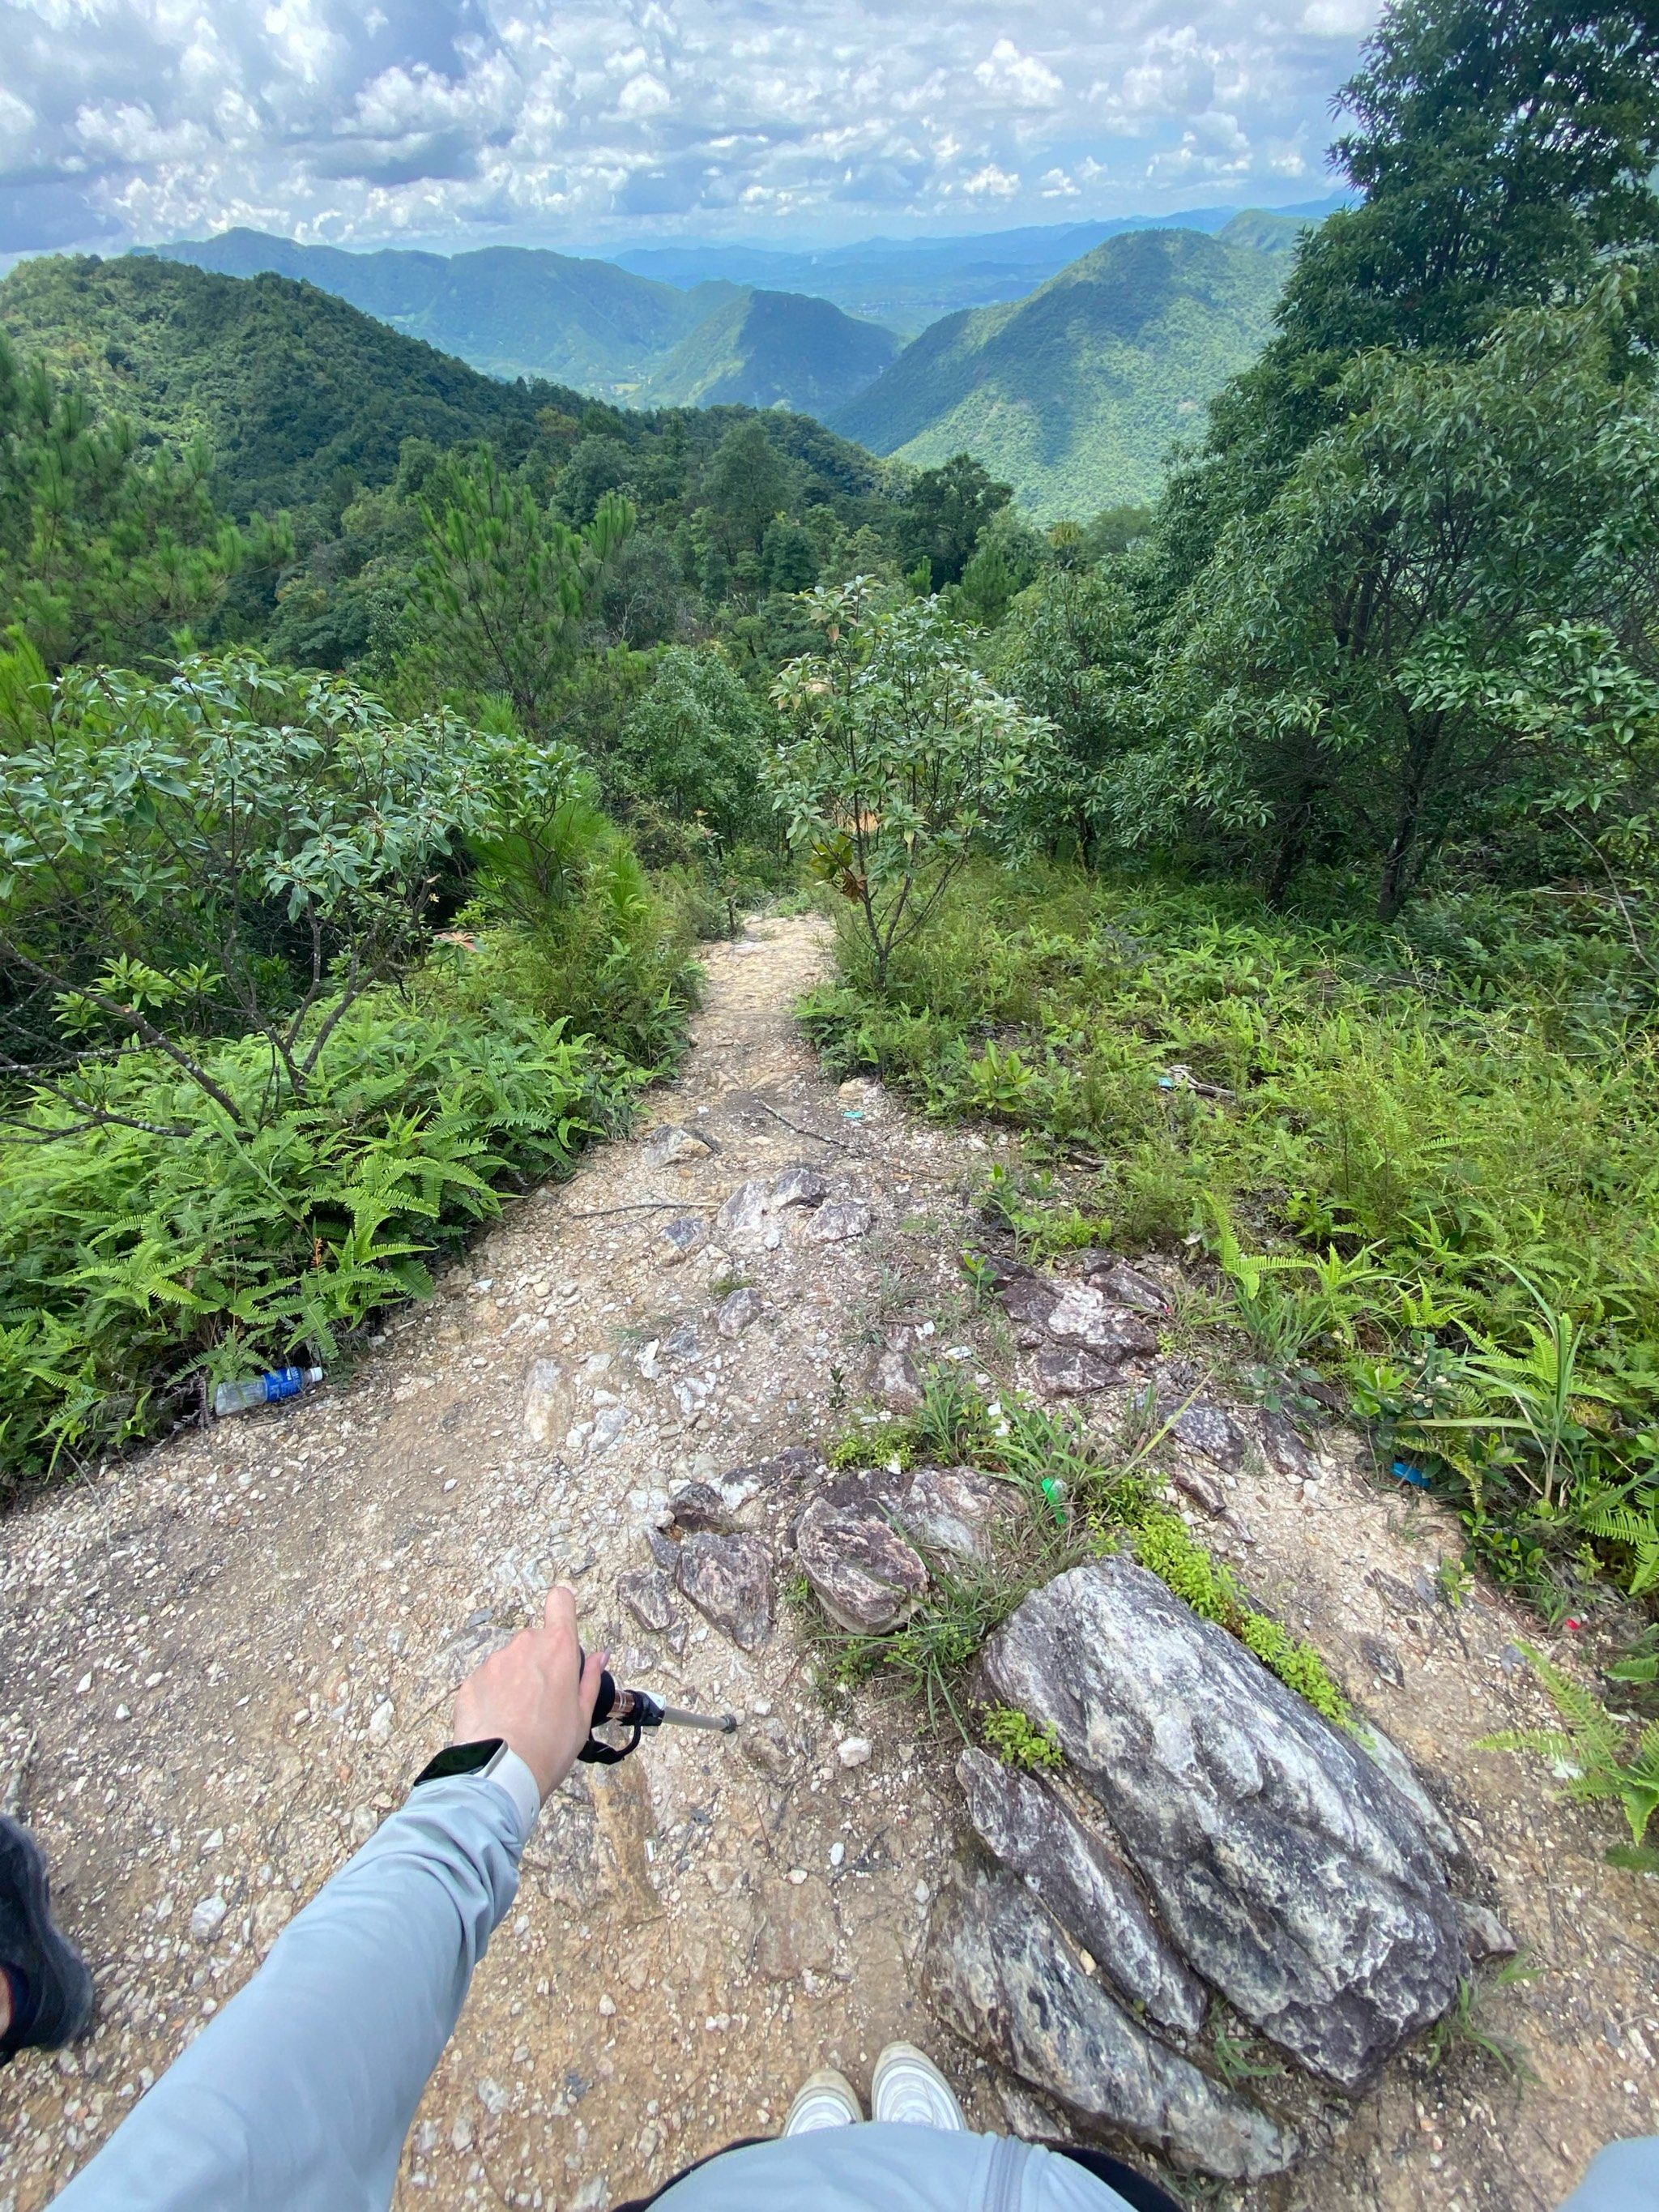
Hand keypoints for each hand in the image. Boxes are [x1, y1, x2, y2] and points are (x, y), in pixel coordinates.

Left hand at [450, 1585, 606, 1801]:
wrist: (502, 1773)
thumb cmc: (547, 1747)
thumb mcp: (582, 1716)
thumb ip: (590, 1679)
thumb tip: (599, 1658)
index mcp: (557, 1649)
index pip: (560, 1601)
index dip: (562, 1608)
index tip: (562, 1622)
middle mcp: (524, 1646)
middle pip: (535, 1639)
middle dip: (539, 1661)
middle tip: (544, 1698)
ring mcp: (494, 1663)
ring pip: (509, 1662)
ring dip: (514, 1680)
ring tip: (519, 1718)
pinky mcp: (470, 1681)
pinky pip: (486, 1681)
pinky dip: (492, 1696)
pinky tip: (499, 1724)